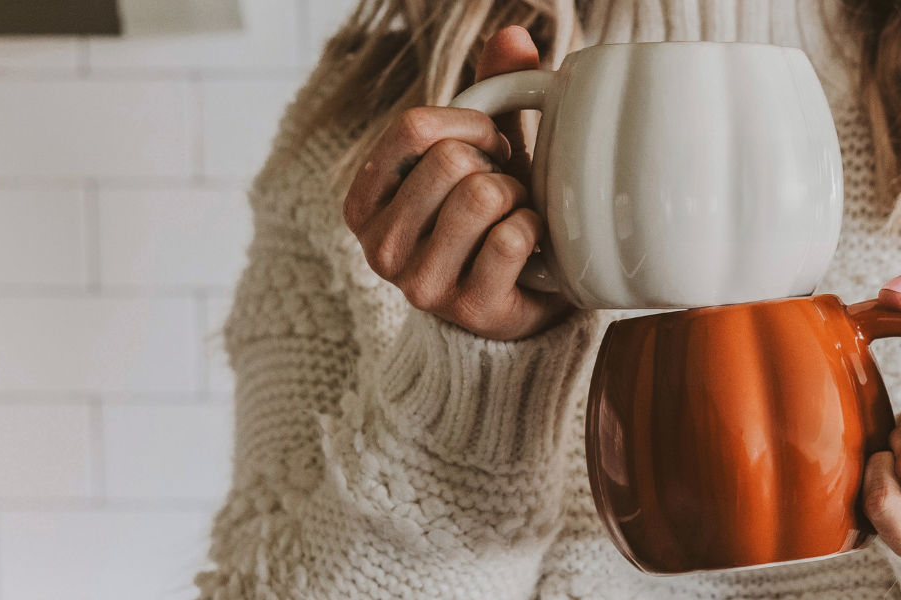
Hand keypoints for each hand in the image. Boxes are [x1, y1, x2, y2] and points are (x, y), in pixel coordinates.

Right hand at [341, 26, 571, 340]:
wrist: (518, 306)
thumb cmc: (491, 221)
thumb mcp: (482, 155)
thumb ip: (492, 94)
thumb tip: (515, 35)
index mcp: (365, 200)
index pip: (413, 128)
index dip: (468, 124)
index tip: (489, 145)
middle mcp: (379, 246)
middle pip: (450, 161)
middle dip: (496, 165)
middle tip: (505, 189)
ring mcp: (420, 284)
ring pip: (481, 196)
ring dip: (517, 198)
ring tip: (515, 217)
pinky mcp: (468, 308)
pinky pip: (511, 237)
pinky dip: (535, 232)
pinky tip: (531, 249)